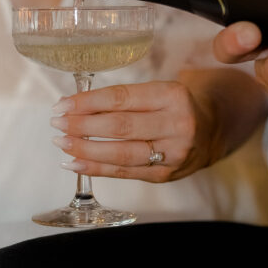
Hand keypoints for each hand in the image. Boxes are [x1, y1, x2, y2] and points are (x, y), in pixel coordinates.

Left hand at [49, 80, 210, 181]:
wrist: (210, 131)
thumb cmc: (173, 108)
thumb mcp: (157, 92)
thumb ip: (124, 99)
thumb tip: (74, 106)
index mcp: (172, 96)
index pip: (122, 98)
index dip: (88, 102)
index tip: (63, 104)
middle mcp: (177, 125)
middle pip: (120, 127)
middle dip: (82, 126)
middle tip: (57, 123)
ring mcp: (173, 153)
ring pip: (122, 153)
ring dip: (86, 150)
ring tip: (62, 144)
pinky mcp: (165, 175)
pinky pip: (125, 172)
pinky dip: (97, 169)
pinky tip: (75, 164)